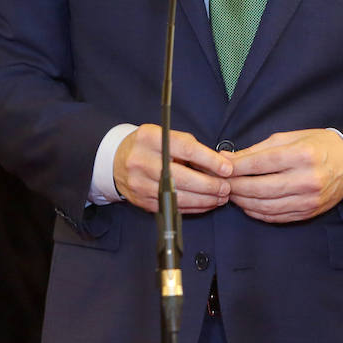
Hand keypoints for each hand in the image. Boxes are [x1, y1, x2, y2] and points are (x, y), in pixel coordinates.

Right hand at [113, 124, 232, 213]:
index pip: (186, 149)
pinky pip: (171, 207)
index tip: (227, 168)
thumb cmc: (148, 146)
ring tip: (220, 197)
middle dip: (209, 185)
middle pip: (182, 177)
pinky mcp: (141, 201)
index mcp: (149, 138)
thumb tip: (217, 164)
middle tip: (227, 187)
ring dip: (204, 199)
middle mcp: (141, 160)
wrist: (116, 160)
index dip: (209, 160)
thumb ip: (188, 147)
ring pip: (178, 196)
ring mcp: (139, 183)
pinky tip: (205, 203)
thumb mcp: (164, 135)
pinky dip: (192, 207)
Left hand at [227, 129, 342, 222]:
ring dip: (244, 202)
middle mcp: (307, 179)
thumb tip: (226, 157)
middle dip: (236, 187)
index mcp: (301, 155)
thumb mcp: (288, 138)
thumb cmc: (317, 145)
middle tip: (221, 184)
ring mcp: (309, 199)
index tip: (220, 168)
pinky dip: (258, 213)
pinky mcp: (310, 212)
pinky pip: (277, 217)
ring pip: (267, 206)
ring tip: (231, 194)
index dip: (236, 167)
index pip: (261, 163)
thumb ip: (256, 150)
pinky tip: (248, 205)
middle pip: (261, 188)